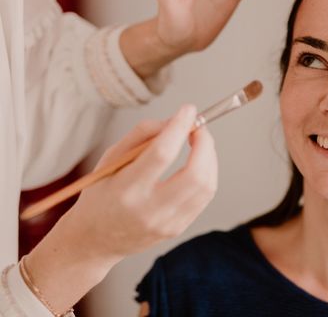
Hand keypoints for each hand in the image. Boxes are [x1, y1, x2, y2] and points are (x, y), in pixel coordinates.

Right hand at [25, 105, 216, 311]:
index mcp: (126, 189)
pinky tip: (199, 163)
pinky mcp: (177, 229)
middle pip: (193, 174)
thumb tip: (174, 121)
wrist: (94, 240)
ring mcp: (166, 223)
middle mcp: (148, 210)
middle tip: (199, 127)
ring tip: (200, 142)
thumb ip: (141, 134)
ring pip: (205, 186)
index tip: (188, 110)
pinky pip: (204, 197)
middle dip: (204, 144)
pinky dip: (207, 174)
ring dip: (209, 157)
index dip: (179, 127)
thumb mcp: (110, 158)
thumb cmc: (101, 193)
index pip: (162, 154)